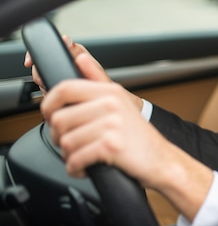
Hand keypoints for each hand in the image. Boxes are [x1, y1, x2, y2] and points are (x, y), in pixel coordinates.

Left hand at [37, 41, 212, 221]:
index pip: (64, 89)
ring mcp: (112, 125)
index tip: (50, 116)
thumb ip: (97, 79)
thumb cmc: (137, 134)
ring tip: (82, 155)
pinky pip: (75, 159)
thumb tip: (81, 57)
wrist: (161, 159)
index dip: (48, 104)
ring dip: (68, 155)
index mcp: (110, 91)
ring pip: (65, 142)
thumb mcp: (120, 101)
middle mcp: (111, 105)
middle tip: (72, 144)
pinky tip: (85, 167)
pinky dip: (76, 168)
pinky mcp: (110, 146)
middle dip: (59, 137)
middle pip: (59, 119)